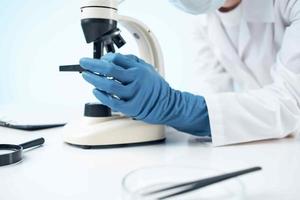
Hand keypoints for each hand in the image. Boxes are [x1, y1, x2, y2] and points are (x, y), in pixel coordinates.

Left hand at [80, 53, 210, 135]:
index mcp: (139, 69)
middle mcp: (136, 80)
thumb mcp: (146, 68)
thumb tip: (111, 58)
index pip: (116, 59)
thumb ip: (130, 61)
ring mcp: (134, 95)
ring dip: (94, 80)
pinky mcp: (132, 108)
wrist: (167, 104)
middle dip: (93, 65)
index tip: (96, 60)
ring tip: (86, 76)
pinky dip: (102, 96)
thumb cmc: (155, 86)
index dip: (103, 59)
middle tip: (83, 63)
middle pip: (110, 70)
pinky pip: (112, 102)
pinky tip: (96, 91)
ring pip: (109, 86)